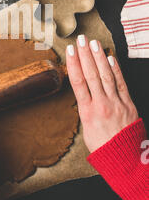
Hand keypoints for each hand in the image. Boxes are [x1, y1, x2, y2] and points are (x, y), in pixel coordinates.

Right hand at [66, 35, 138, 152]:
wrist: (124, 159)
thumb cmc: (103, 147)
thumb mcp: (87, 131)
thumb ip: (86, 111)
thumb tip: (84, 97)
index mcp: (87, 112)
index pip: (78, 82)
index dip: (73, 64)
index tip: (70, 51)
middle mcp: (101, 104)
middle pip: (91, 75)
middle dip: (85, 55)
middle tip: (81, 40)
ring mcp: (116, 103)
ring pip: (106, 76)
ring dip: (99, 58)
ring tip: (93, 44)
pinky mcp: (128, 104)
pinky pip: (121, 83)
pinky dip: (115, 69)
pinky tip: (110, 58)